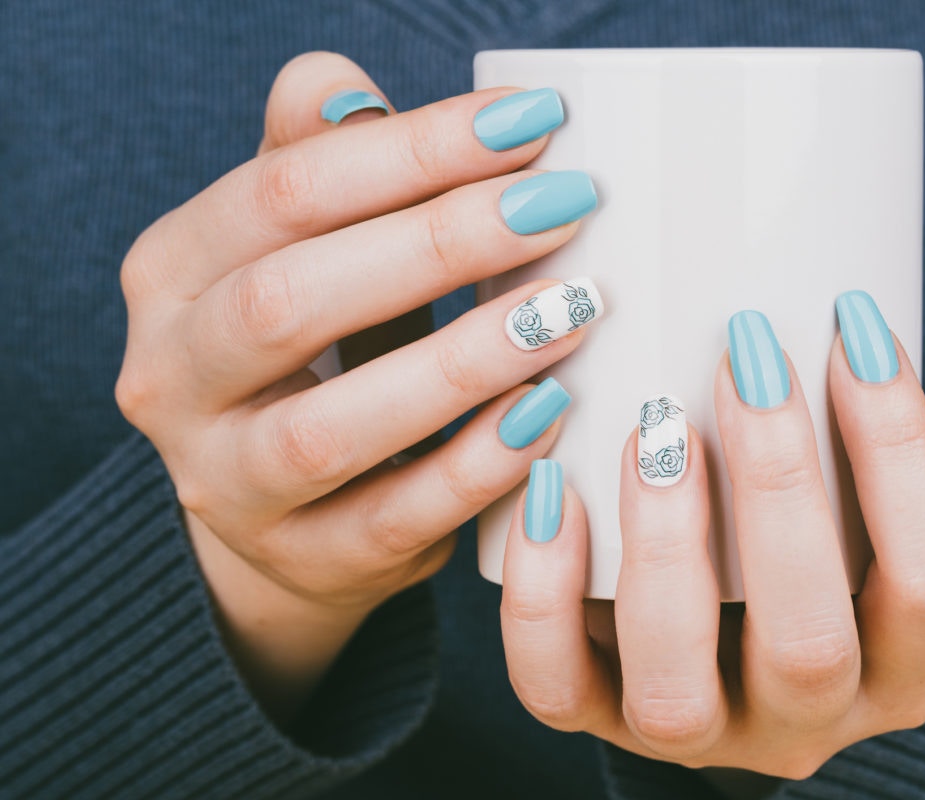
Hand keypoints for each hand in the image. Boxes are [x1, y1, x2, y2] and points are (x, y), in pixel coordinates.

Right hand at [116, 52, 598, 718]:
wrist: (280, 509)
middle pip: (289, 299)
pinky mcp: (304, 560)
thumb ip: (313, 165)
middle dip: (439, 244)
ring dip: (462, 363)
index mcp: (172, 272)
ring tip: (572, 309)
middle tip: (564, 206)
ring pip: (331, 428)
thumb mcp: (300, 250)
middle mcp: (172, 379)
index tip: (534, 123)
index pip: (284, 191)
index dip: (413, 150)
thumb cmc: (315, 349)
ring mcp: (228, 484)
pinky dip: (477, 466)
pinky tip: (551, 412)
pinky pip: (395, 519)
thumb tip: (340, 84)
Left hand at [499, 294, 924, 778]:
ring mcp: (697, 734)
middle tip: (745, 358)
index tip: (853, 324)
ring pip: (675, 690)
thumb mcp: (912, 537)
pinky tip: (547, 490)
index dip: (902, 456)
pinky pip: (555, 688)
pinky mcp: (597, 720)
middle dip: (779, 490)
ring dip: (663, 549)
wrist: (743, 650)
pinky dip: (542, 594)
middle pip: (809, 646)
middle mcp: (807, 724)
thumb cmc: (837, 558)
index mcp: (903, 673)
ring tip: (653, 429)